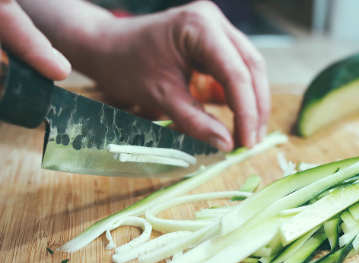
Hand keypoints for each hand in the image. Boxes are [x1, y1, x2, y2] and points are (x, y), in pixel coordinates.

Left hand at [68, 1, 269, 150]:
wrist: (104, 48)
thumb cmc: (125, 66)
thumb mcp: (161, 98)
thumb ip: (195, 122)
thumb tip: (227, 145)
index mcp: (200, 27)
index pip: (236, 73)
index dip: (246, 111)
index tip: (246, 143)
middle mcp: (213, 21)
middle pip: (251, 67)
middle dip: (254, 107)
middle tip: (251, 142)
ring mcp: (215, 28)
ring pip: (247, 68)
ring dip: (250, 102)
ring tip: (247, 135)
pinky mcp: (212, 41)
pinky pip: (235, 68)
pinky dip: (238, 94)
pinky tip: (237, 119)